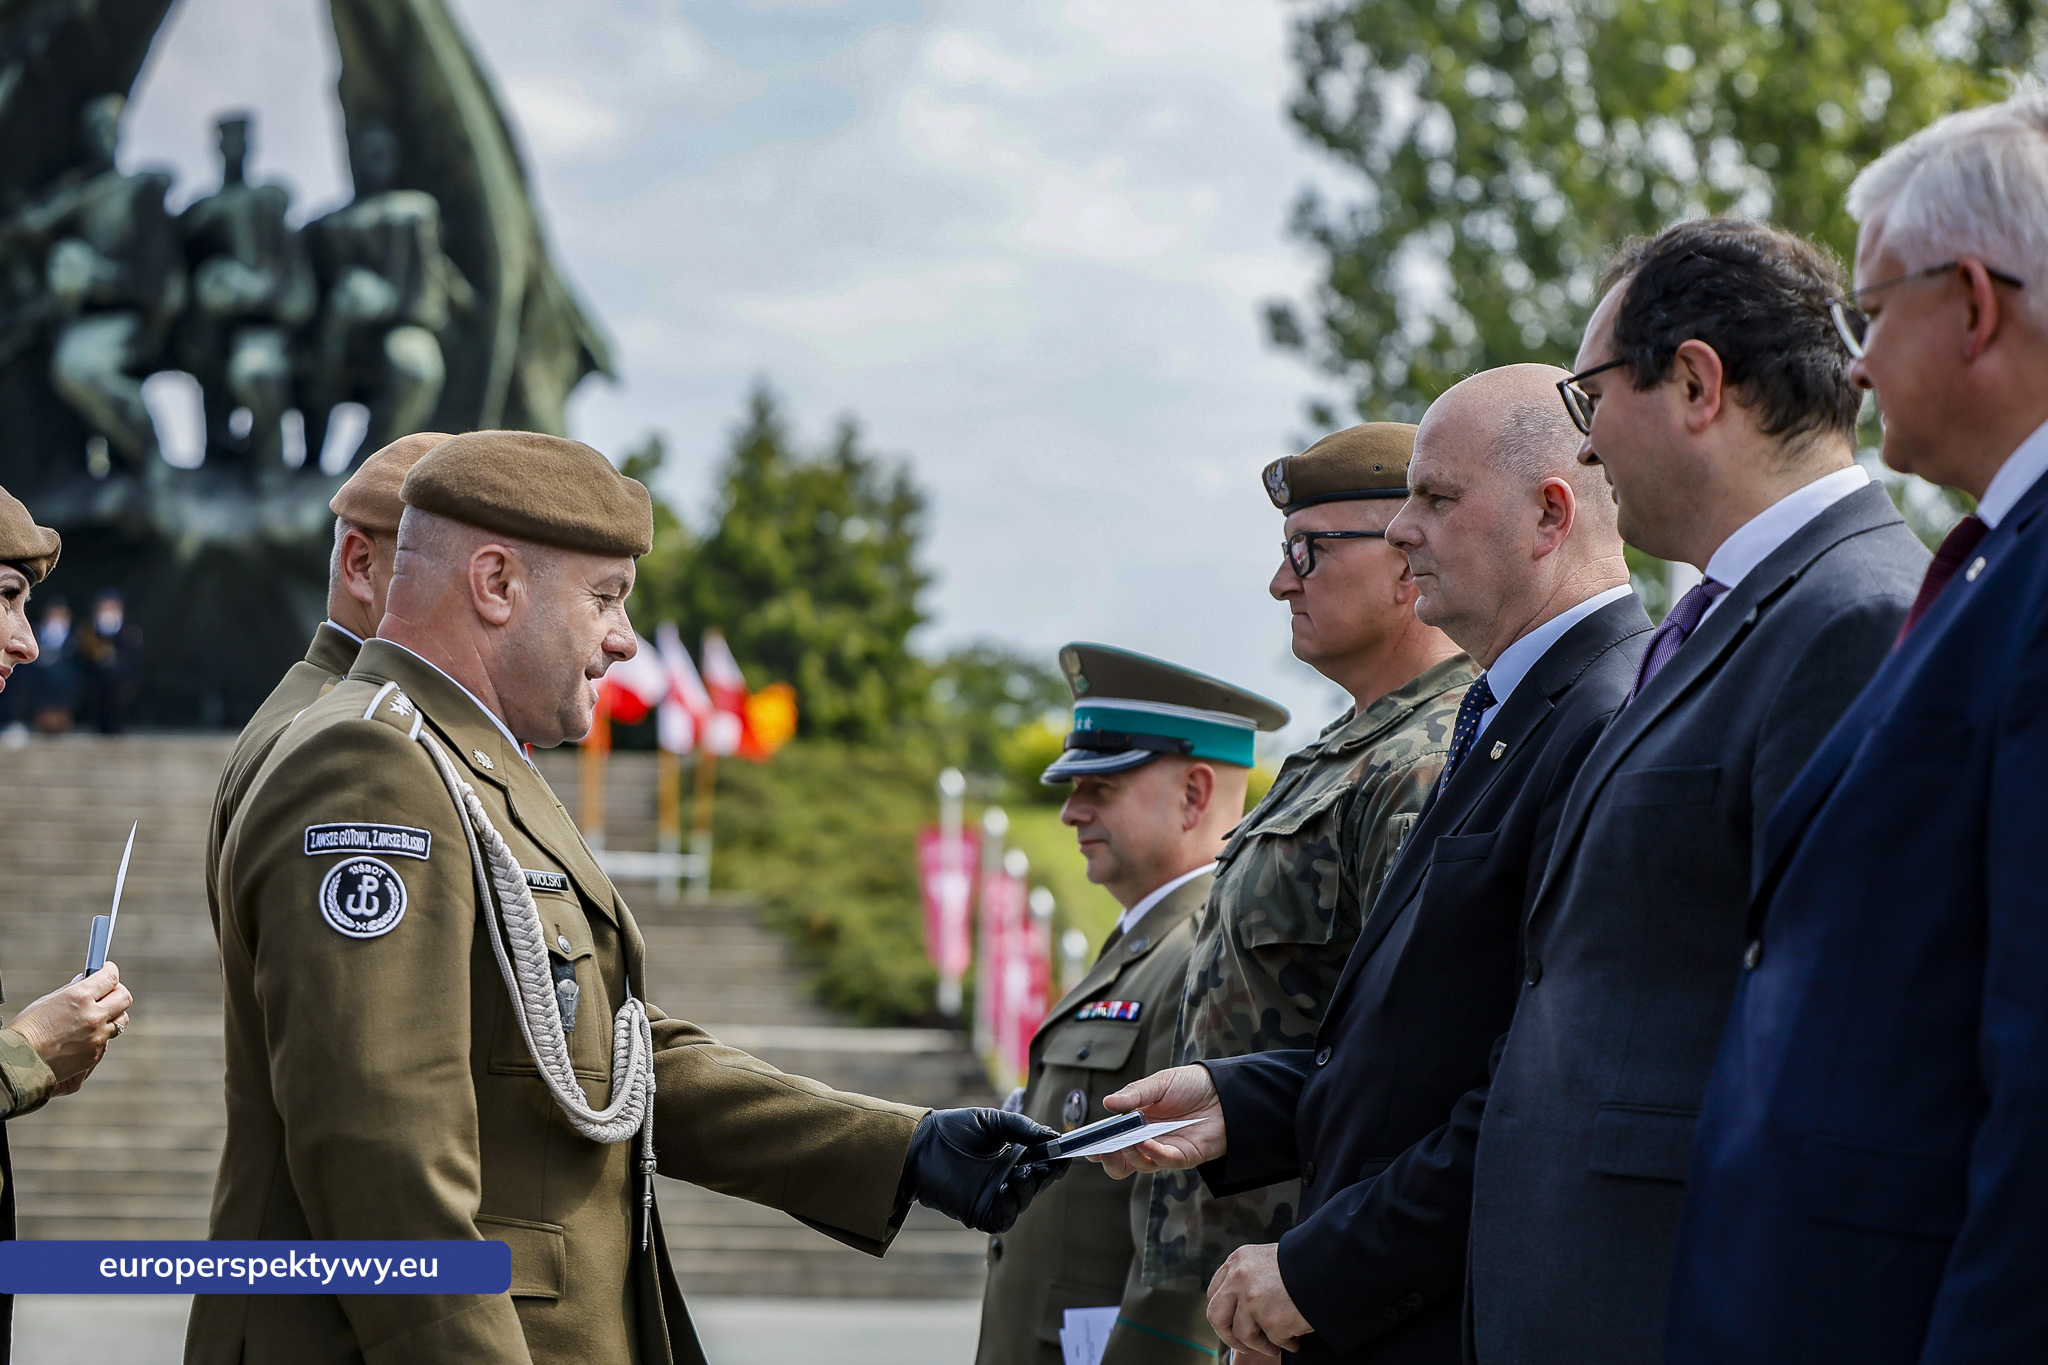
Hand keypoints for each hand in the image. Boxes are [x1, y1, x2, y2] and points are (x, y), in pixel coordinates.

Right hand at [10, 962, 131, 1090]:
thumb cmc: (28, 1028)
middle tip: (108, 992)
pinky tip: (84, 1035)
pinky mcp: (95, 1054)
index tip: (108, 970)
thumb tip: (87, 980)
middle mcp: (93, 1016)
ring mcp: (97, 1036)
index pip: (110, 977)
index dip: (110, 971)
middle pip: (124, 998)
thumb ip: (73, 990)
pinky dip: (100, 1035)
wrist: (19, 1061)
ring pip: (121, 1020)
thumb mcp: (48, 1001)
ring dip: (113, 1015)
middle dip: (117, 992)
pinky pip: (107, 1040)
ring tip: (99, 1015)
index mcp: (80, 997)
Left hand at [901, 1108, 1068, 1233]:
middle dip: (1047, 1172)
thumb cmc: (953, 1130)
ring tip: (1024, 1169)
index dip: (1055, 1159)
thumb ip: (1023, 1127)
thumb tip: (1055, 1136)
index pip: (1042, 1162)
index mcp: (1011, 1157)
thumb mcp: (992, 1121)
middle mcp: (1005, 1178)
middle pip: (1038, 1182)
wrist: (920, 1146)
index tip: (1065, 1150)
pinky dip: (1014, 1204)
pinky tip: (1011, 1184)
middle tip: (1048, 1160)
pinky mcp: (980, 1212)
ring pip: (1025, 1200)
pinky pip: (1006, 1217)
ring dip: (1031, 1186)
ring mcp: (994, 1196)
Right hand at [1089, 1065, 1224, 1177]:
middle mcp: (1148, 1139)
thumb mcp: (1159, 1083)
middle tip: (1103, 1151)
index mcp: (1136, 1121)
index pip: (1111, 1140)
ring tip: (1128, 1141)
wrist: (1225, 1091)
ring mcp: (1165, 1149)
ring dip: (1131, 1155)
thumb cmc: (1191, 1085)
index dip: (1097, 1146)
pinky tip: (1147, 1142)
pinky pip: (1165, 1160)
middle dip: (1109, 1160)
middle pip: (1122, 1161)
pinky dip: (1153, 1153)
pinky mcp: (1185, 1156)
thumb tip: (1108, 1103)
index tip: (1085, 1146)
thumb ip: (1134, 1094)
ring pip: (1140, 1164)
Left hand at [1208, 1243, 1311, 1358]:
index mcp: (1237, 1261)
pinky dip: (1284, 1344)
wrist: (1330, 1265)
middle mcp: (1239, 1278)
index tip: (1232, 1322)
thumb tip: (1238, 1305)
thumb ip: (1249, 1276)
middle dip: (1229, 1336)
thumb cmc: (1304, 1263)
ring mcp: (1252, 1300)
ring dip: (1260, 1344)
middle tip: (1244, 1345)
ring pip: (1243, 1335)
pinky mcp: (1270, 1320)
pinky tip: (1295, 1339)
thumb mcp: (1267, 1259)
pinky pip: (1272, 1342)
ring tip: (1277, 1344)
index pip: (1214, 1293)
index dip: (1223, 1311)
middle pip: (1216, 1316)